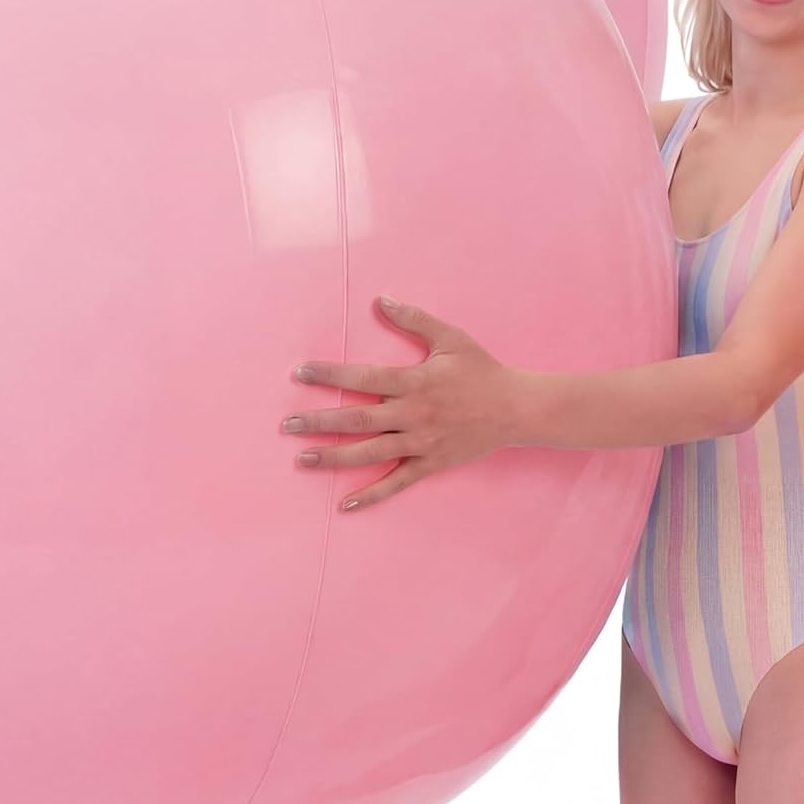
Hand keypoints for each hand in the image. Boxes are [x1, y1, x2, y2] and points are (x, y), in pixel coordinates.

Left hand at [281, 294, 521, 513]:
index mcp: (414, 382)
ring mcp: (421, 442)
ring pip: (370, 452)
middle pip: (358, 418)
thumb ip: (414, 319)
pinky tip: (345, 504)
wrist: (517, 409)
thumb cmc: (481, 370)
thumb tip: (381, 299)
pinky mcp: (430, 463)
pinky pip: (397, 483)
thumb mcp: (450, 337)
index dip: (329, 374)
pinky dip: (371, 494)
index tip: (298, 373)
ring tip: (302, 459)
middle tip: (286, 426)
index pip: (362, 377)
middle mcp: (413, 414)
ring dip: (335, 457)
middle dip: (319, 422)